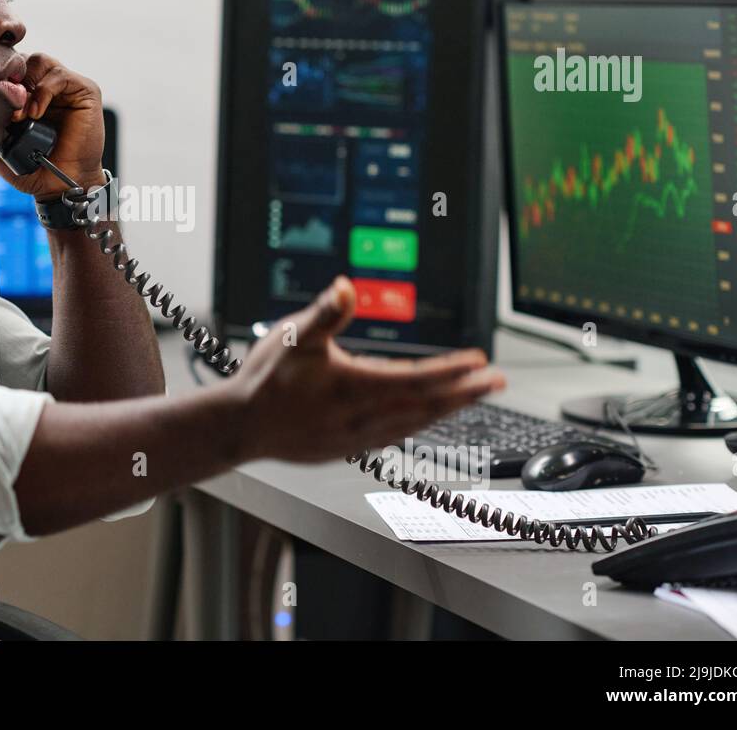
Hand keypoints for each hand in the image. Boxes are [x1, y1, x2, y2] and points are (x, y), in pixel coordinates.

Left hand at [0, 53, 106, 200]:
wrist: (63, 183)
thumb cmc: (37, 167)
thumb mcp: (5, 148)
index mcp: (31, 94)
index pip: (12, 69)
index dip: (1, 77)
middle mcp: (49, 86)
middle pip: (24, 60)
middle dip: (12, 79)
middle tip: (6, 105)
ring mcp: (68, 87)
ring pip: (40, 62)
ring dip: (27, 85)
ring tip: (22, 114)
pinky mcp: (85, 91)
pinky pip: (60, 76)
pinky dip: (44, 91)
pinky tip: (36, 113)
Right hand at [230, 276, 505, 462]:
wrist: (239, 427)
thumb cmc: (264, 381)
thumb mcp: (293, 336)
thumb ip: (326, 313)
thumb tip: (346, 287)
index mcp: (356, 388)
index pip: (419, 380)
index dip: (453, 372)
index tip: (480, 362)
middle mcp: (363, 418)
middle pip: (427, 405)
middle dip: (466, 393)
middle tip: (498, 381)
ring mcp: (358, 438)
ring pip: (416, 424)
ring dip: (448, 409)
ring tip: (472, 397)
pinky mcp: (348, 448)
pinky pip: (396, 437)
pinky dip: (420, 425)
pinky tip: (426, 419)